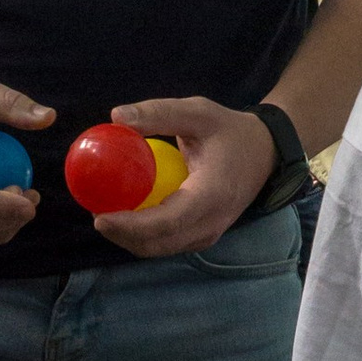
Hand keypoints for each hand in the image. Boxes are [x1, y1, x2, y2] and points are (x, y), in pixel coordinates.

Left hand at [93, 98, 277, 257]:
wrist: (266, 153)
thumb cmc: (230, 131)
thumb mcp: (198, 112)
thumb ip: (159, 113)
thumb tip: (115, 117)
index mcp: (212, 195)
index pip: (167, 222)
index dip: (130, 226)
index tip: (100, 217)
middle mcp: (212, 223)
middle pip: (158, 244)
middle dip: (122, 236)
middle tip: (94, 213)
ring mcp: (209, 233)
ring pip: (161, 248)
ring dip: (130, 239)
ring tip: (105, 215)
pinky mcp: (203, 235)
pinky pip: (167, 243)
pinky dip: (143, 236)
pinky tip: (125, 216)